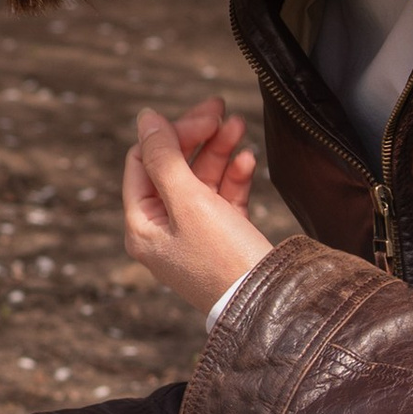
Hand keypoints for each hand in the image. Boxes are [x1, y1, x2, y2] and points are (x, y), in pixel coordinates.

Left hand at [123, 99, 270, 318]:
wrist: (270, 304)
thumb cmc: (224, 259)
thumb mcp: (188, 202)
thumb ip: (164, 157)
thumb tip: (145, 118)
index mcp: (142, 226)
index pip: (144, 161)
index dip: (171, 133)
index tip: (204, 115)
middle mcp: (162, 231)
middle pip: (173, 167)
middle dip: (197, 137)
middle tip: (222, 109)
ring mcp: (194, 235)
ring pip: (200, 179)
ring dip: (218, 150)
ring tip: (239, 126)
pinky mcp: (224, 238)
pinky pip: (222, 197)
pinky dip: (232, 176)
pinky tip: (247, 160)